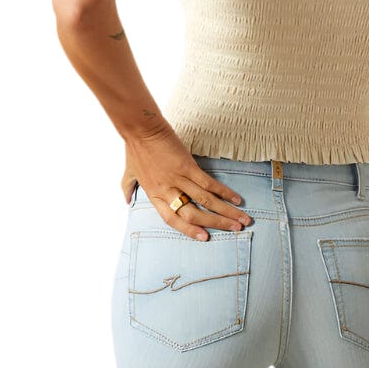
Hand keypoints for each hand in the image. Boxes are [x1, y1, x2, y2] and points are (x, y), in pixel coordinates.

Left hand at [123, 121, 251, 240]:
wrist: (141, 128)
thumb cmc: (135, 148)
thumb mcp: (129, 172)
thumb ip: (128, 187)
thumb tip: (126, 200)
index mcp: (155, 195)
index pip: (173, 220)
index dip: (189, 230)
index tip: (205, 238)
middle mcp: (168, 190)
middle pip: (195, 214)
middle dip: (217, 224)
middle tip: (236, 230)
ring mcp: (179, 178)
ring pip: (206, 201)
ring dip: (226, 211)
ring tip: (242, 219)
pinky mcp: (187, 165)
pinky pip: (208, 183)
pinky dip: (224, 192)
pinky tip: (236, 198)